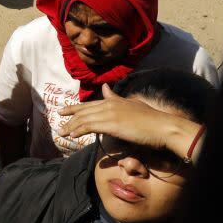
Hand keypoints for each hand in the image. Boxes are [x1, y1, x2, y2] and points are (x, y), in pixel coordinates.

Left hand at [58, 83, 197, 157]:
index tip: (63, 111)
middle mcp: (110, 104)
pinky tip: (73, 135)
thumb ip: (117, 97)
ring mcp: (110, 113)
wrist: (163, 126)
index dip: (75, 108)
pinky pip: (90, 126)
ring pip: (84, 119)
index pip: (90, 104)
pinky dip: (79, 130)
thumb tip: (107, 87)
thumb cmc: (152, 120)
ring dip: (71, 126)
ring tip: (62, 132)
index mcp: (114, 101)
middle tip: (58, 123)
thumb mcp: (132, 104)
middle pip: (84, 111)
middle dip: (70, 117)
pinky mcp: (112, 124)